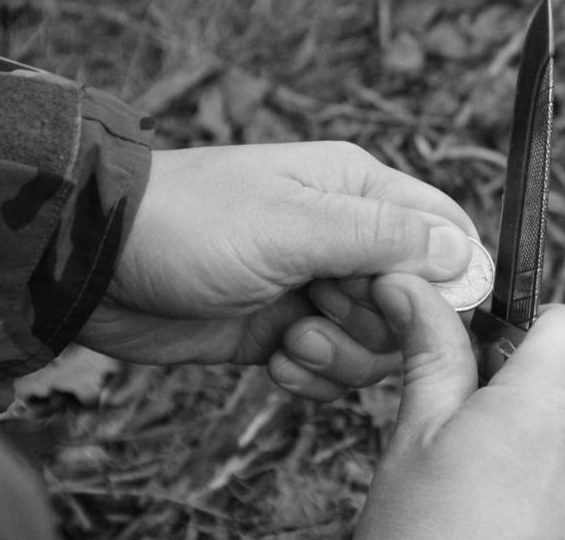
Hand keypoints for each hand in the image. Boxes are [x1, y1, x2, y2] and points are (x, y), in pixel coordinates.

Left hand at [77, 142, 477, 399]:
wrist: (100, 268)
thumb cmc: (191, 224)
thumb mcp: (292, 226)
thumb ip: (383, 238)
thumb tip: (464, 252)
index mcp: (357, 191)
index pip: (443, 229)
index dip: (445, 277)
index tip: (408, 306)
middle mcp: (345, 238)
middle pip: (416, 299)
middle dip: (380, 324)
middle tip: (324, 309)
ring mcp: (317, 286)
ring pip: (378, 341)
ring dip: (344, 356)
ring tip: (292, 339)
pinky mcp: (288, 329)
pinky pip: (335, 367)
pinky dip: (314, 374)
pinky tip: (276, 360)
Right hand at [355, 274, 564, 539]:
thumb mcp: (413, 442)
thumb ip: (431, 357)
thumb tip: (412, 287)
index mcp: (543, 413)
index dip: (542, 324)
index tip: (496, 352)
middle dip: (528, 394)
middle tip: (467, 429)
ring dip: (541, 449)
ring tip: (479, 492)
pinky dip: (555, 496)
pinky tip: (505, 526)